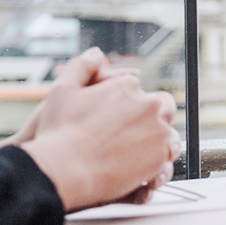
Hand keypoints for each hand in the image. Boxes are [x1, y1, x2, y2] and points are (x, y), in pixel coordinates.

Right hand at [20, 48, 180, 211]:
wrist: (61, 171)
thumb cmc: (59, 132)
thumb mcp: (62, 91)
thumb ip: (81, 66)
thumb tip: (96, 53)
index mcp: (128, 87)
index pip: (138, 91)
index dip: (127, 104)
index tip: (114, 119)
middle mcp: (149, 105)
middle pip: (161, 107)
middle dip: (150, 117)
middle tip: (129, 134)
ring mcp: (157, 131)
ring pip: (167, 132)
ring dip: (156, 140)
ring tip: (134, 153)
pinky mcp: (159, 157)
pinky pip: (166, 158)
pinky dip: (156, 161)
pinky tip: (138, 167)